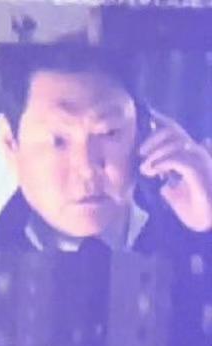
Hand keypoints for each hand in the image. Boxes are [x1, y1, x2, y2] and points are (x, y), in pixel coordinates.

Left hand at [138, 112, 211, 233]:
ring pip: (176, 143)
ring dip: (156, 153)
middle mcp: (197, 154)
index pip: (175, 133)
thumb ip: (170, 187)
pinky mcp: (199, 171)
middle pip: (174, 131)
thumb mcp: (176, 197)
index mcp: (191, 156)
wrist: (210, 222)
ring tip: (145, 168)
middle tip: (140, 152)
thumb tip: (163, 186)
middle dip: (154, 137)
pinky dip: (163, 162)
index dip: (160, 124)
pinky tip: (153, 171)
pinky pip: (179, 158)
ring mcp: (201, 160)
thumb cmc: (197, 210)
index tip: (144, 122)